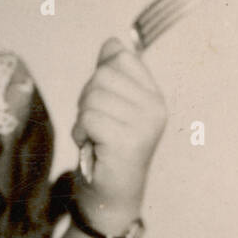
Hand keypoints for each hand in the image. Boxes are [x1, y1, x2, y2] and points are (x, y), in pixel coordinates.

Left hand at [71, 38, 167, 230]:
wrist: (110, 195)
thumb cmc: (108, 149)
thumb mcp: (110, 106)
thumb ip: (112, 73)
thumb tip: (112, 41)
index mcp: (154, 95)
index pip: (120, 58)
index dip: (100, 78)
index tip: (105, 105)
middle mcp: (155, 107)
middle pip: (102, 75)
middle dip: (87, 99)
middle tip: (97, 126)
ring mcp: (144, 124)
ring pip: (93, 97)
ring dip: (83, 119)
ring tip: (95, 138)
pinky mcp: (128, 141)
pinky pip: (89, 118)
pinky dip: (81, 133)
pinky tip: (92, 147)